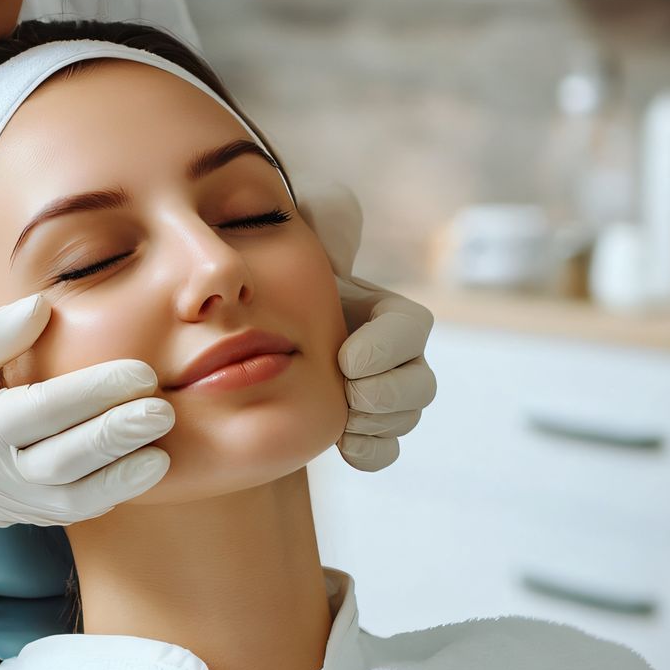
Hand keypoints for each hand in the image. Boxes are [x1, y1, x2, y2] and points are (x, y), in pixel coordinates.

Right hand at [0, 294, 173, 574]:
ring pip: (79, 495)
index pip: (42, 409)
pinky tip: (152, 465)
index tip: (140, 372)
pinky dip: (120, 491)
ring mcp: (27, 501)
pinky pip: (87, 510)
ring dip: (125, 472)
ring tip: (163, 444)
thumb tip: (41, 306)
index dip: (93, 391)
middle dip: (116, 433)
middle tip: (162, 409)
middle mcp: (3, 472)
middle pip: (64, 458)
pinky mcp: (47, 517)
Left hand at [294, 174, 436, 471]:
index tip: (347, 358)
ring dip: (379, 422)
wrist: (248, 337)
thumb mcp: (294, 245)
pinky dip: (369, 450)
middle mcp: (392, 356)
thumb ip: (319, 225)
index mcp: (382, 311)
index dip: (388, 346)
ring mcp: (379, 396)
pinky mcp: (360, 430)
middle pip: (421, 381)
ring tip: (344, 418)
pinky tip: (343, 443)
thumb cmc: (273, 285)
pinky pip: (385, 450)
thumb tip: (341, 218)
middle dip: (388, 391)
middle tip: (348, 390)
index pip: (412, 327)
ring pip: (406, 417)